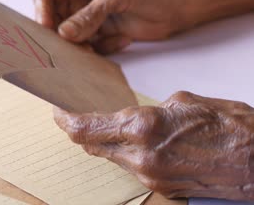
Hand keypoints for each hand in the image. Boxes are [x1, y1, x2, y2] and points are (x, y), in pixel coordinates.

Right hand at [33, 0, 187, 53]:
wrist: (179, 6)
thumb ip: (89, 15)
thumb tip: (64, 33)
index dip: (42, 13)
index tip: (48, 31)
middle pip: (53, 19)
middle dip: (64, 35)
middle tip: (74, 47)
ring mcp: (85, 13)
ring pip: (68, 36)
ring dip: (82, 45)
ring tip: (98, 47)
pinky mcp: (96, 30)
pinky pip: (85, 45)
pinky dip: (100, 47)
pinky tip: (121, 39)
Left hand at [54, 91, 253, 199]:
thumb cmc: (232, 129)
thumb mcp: (185, 102)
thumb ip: (149, 111)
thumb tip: (134, 116)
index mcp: (143, 128)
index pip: (84, 129)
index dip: (64, 120)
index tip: (57, 110)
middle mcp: (140, 157)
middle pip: (91, 146)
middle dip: (79, 130)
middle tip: (74, 116)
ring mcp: (149, 176)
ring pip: (110, 157)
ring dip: (103, 142)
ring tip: (106, 126)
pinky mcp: (160, 187)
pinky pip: (130, 167)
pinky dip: (124, 153)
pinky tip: (134, 142)